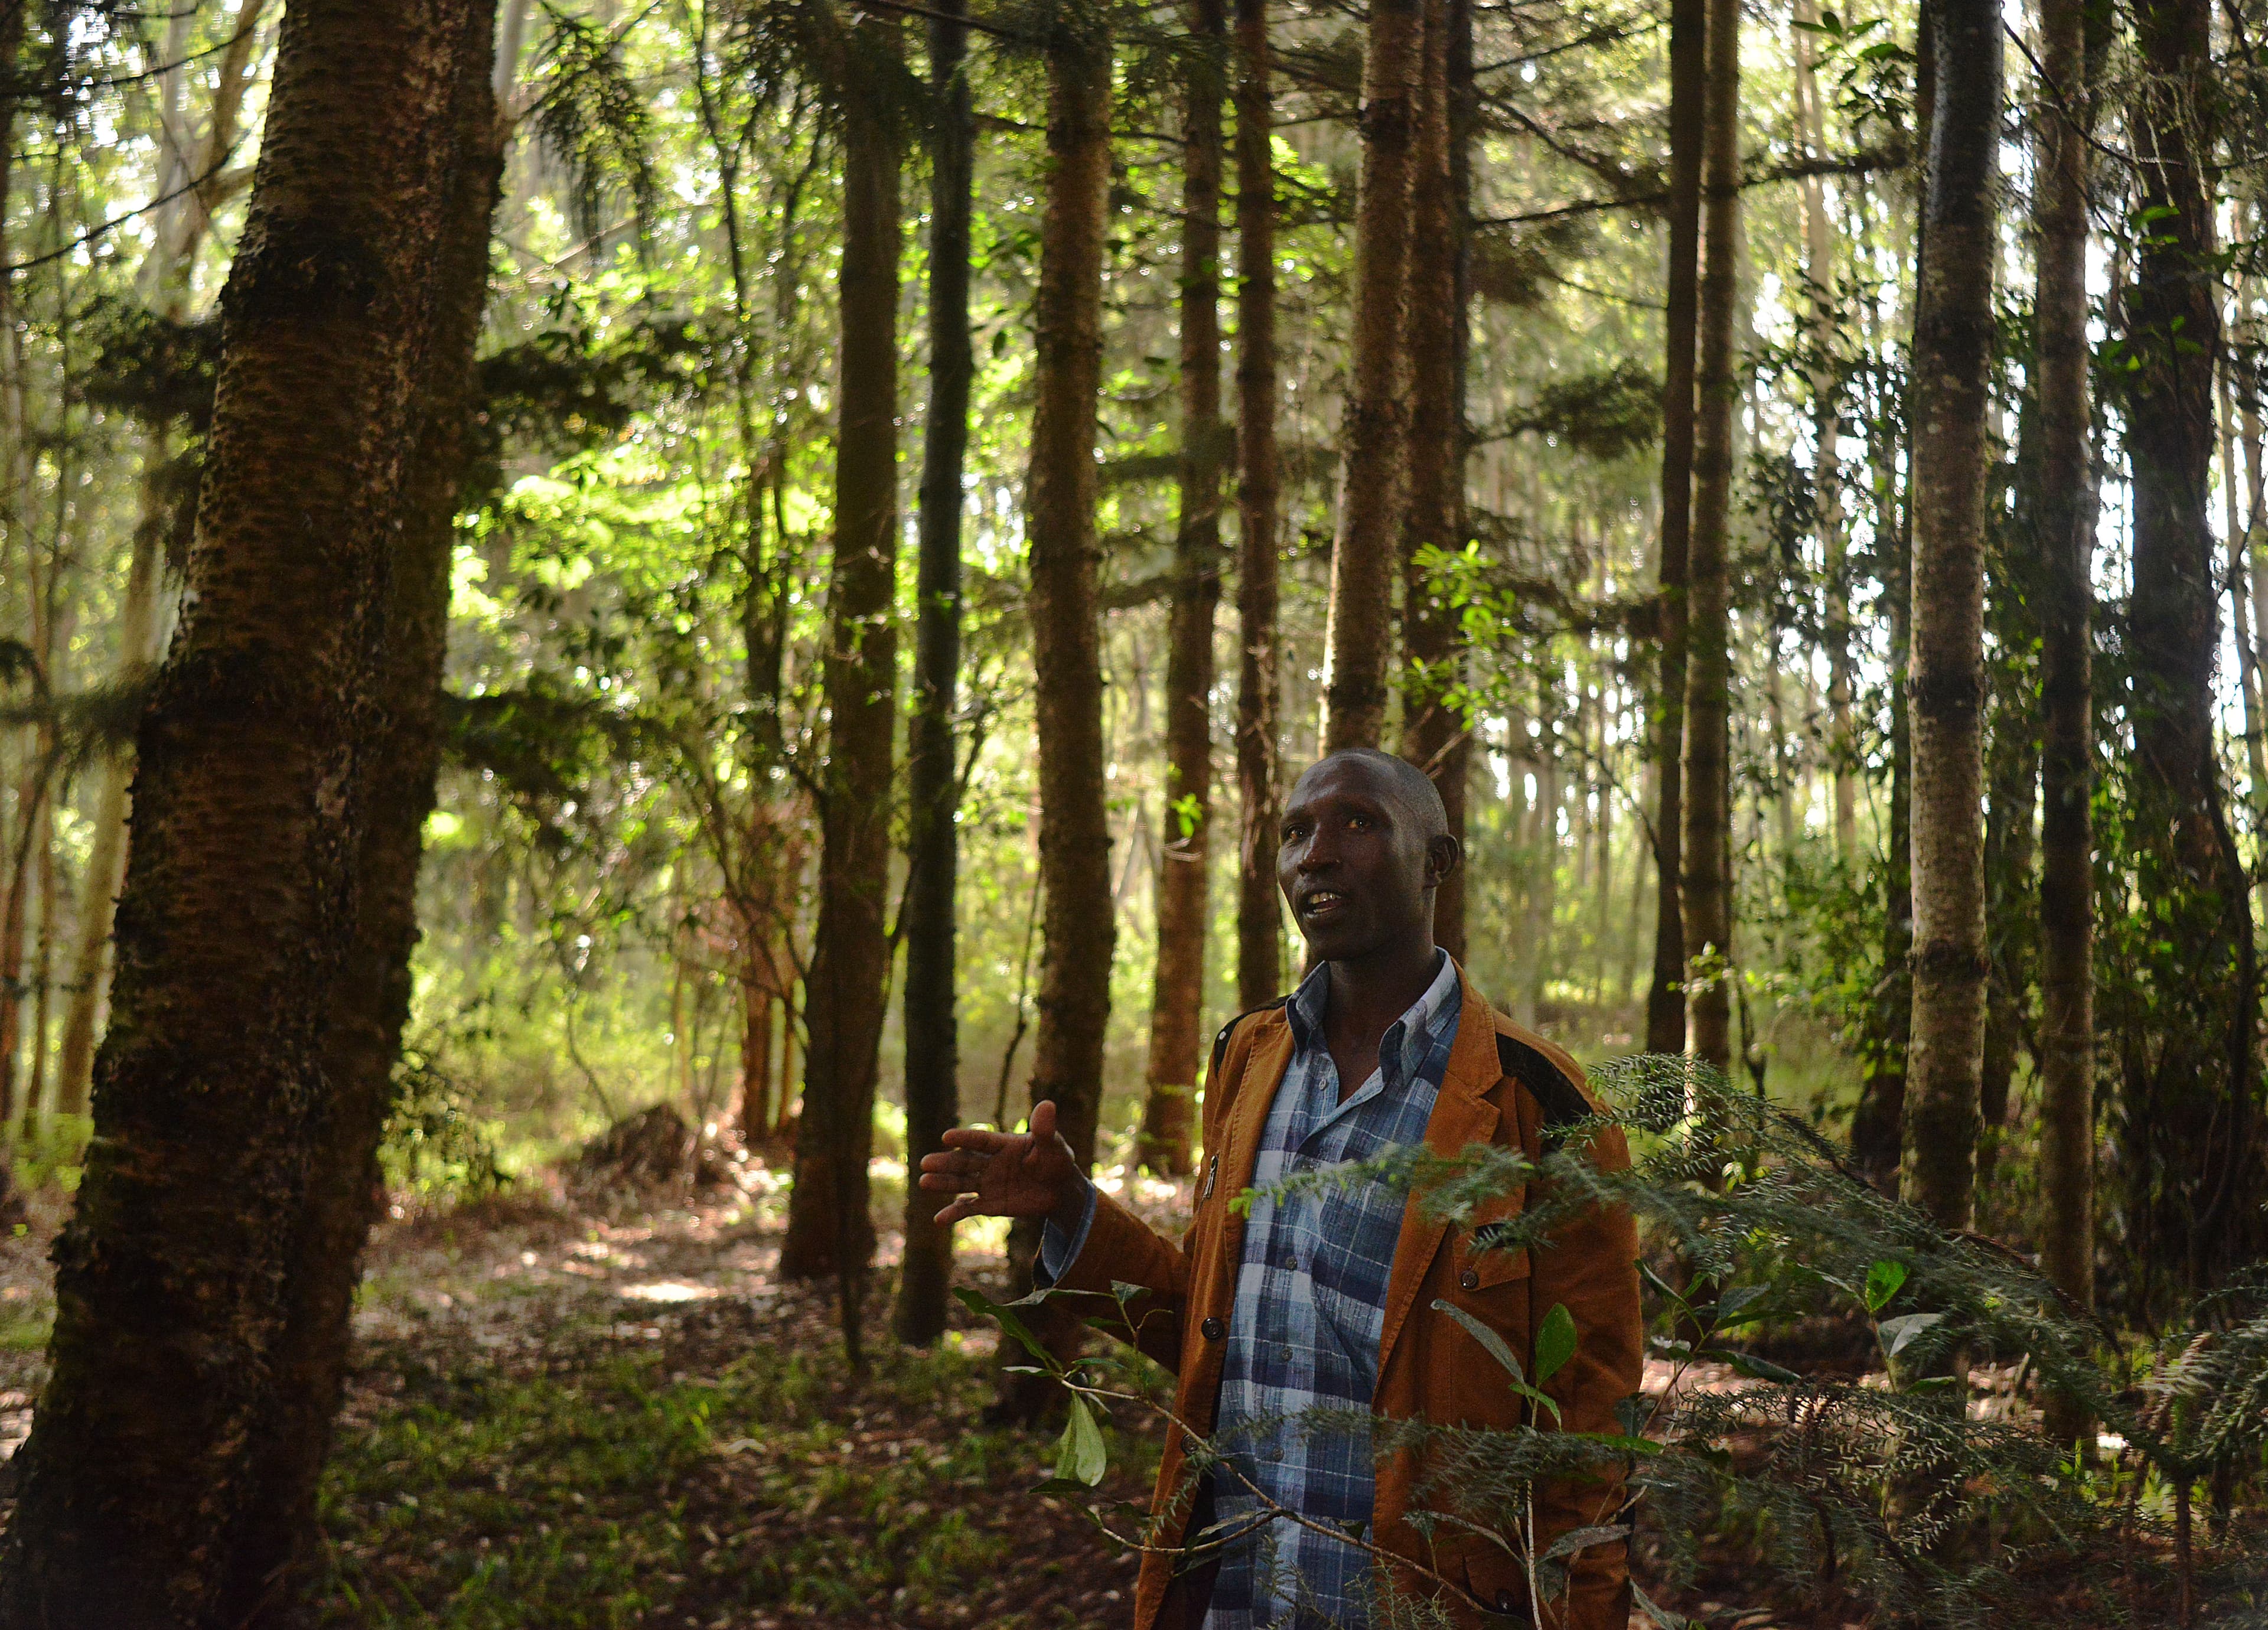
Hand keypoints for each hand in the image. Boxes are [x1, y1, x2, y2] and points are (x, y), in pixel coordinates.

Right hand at [916, 1100, 1084, 1229]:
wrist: (1060, 1191)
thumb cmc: (1057, 1162)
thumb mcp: (1054, 1146)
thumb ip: (1045, 1130)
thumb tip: (1047, 1104)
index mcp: (1003, 1145)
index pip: (981, 1141)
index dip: (965, 1139)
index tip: (946, 1137)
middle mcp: (990, 1163)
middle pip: (965, 1162)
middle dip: (946, 1163)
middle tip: (925, 1163)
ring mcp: (988, 1183)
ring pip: (961, 1183)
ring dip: (943, 1183)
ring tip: (924, 1182)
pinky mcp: (990, 1204)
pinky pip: (969, 1208)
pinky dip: (954, 1213)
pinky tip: (938, 1219)